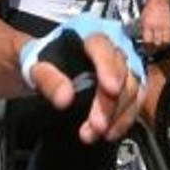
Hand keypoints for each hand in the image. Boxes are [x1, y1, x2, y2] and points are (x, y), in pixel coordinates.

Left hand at [22, 18, 144, 143]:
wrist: (45, 70)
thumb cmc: (42, 62)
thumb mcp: (36, 67)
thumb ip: (48, 79)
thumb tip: (65, 98)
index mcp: (85, 37)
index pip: (102, 46)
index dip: (108, 67)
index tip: (110, 90)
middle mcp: (109, 50)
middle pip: (121, 73)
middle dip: (110, 103)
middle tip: (97, 124)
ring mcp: (121, 69)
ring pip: (132, 90)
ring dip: (117, 115)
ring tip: (96, 132)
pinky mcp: (126, 88)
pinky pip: (134, 103)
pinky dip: (123, 120)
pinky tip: (109, 133)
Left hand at [140, 0, 169, 51]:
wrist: (158, 1)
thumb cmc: (149, 9)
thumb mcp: (142, 19)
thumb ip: (143, 30)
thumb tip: (144, 39)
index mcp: (147, 25)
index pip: (147, 41)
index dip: (147, 47)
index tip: (146, 49)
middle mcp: (157, 27)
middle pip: (158, 42)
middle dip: (155, 47)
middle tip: (154, 48)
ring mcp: (165, 26)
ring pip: (166, 41)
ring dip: (164, 44)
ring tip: (161, 44)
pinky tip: (169, 39)